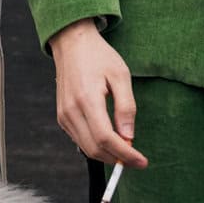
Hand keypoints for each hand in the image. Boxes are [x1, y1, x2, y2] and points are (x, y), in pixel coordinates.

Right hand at [50, 20, 146, 169]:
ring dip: (107, 154)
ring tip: (125, 150)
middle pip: (95, 149)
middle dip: (117, 158)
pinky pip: (79, 139)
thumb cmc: (98, 56)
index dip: (125, 154)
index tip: (141, 161)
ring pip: (86, 148)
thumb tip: (129, 136)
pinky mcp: (62, 116)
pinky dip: (96, 146)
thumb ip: (126, 107)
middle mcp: (71, 110)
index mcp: (87, 99)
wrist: (72, 43)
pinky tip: (110, 139)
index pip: (106, 138)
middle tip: (136, 159)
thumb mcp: (121, 75)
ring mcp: (64, 115)